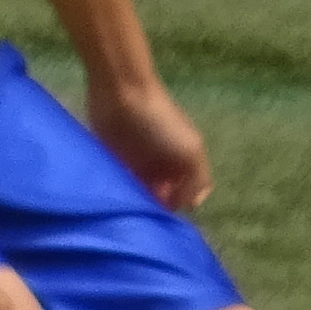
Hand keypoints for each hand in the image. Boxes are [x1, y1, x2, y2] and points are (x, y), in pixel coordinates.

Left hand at [88, 75, 212, 211]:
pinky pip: (119, 185)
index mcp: (185, 163)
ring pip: (141, 194)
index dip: (178, 206)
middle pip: (163, 198)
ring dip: (136, 203)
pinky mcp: (114, 161)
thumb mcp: (191, 150)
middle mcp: (164, 166)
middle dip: (156, 208)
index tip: (164, 213)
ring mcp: (138, 164)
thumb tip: (187, 206)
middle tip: (143, 216)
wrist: (121, 93)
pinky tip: (114, 200)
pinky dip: (119, 194)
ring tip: (127, 211)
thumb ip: (196, 182)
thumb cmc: (159, 121)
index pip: (187, 196)